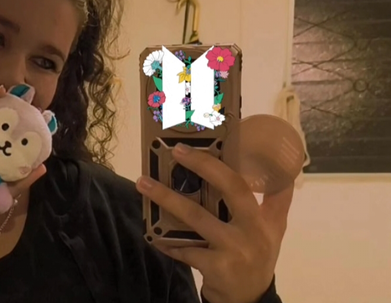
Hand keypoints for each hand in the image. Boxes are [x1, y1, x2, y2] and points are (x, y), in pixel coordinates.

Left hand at [136, 143, 292, 302]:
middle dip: (203, 166)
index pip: (262, 182)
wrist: (250, 299)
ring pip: (197, 217)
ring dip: (167, 199)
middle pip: (231, 188)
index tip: (221, 138)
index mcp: (267, 218)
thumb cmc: (257, 255)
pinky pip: (184, 250)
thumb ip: (275, 202)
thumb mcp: (273, 230)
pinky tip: (153, 235)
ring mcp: (236, 249)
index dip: (247, 159)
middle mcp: (255, 230)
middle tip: (177, 150)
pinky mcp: (217, 267)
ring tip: (144, 184)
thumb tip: (279, 169)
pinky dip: (167, 242)